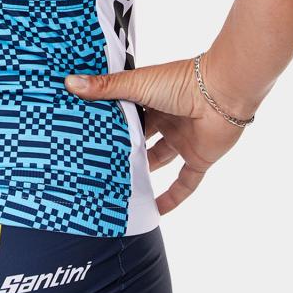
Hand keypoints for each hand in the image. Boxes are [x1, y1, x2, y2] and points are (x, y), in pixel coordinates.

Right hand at [66, 56, 250, 213]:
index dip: (109, 121)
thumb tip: (70, 83)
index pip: (126, 111)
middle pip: (141, 138)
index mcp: (151, 96)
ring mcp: (182, 139)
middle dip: (122, 149)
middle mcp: (166, 118)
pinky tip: (155, 211)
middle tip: (97, 165)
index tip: (86, 133)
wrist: (222, 94)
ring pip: (159, 160)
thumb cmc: (181, 81)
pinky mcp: (198, 158)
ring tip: (117, 186)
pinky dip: (172, 198)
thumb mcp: (137, 84)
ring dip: (143, 172)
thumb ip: (105, 88)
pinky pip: (185, 183)